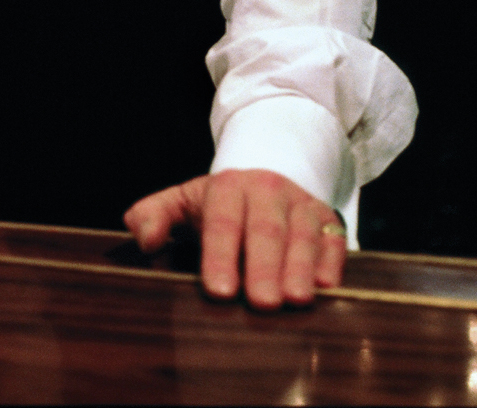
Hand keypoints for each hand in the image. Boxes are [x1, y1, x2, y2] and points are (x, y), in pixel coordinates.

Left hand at [123, 169, 345, 309]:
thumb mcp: (183, 200)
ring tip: (294, 300)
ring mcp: (300, 203)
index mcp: (227, 187)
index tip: (219, 291)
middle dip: (264, 267)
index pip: (222, 222)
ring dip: (299, 267)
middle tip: (261, 303)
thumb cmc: (220, 202)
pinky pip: (333, 239)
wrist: (267, 173)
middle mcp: (267, 191)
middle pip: (266, 230)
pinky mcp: (328, 218)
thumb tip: (143, 238)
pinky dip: (331, 261)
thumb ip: (154, 215)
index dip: (221, 256)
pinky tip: (326, 286)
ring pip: (302, 234)